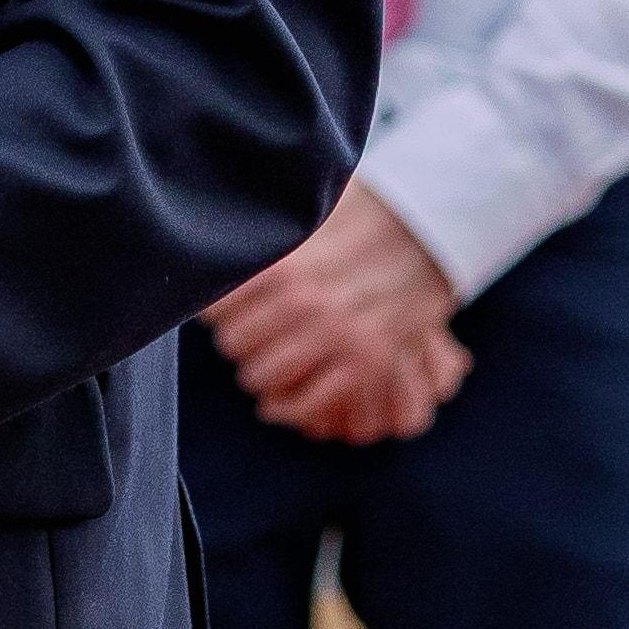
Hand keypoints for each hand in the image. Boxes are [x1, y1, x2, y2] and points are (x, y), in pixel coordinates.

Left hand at [202, 182, 471, 444]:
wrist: (418, 233)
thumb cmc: (353, 220)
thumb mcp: (298, 223)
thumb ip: (258, 243)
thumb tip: (209, 259)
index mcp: (283, 268)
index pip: (218, 309)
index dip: (215, 315)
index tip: (220, 316)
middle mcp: (306, 303)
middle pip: (236, 344)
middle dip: (236, 347)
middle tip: (242, 345)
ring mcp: (338, 337)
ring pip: (264, 376)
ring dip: (257, 376)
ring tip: (258, 370)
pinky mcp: (369, 364)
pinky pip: (308, 403)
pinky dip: (288, 408)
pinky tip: (277, 404)